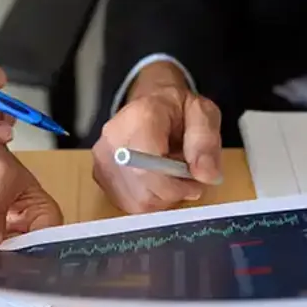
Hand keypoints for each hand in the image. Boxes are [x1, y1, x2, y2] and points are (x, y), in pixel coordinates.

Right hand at [92, 61, 222, 213]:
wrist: (151, 102)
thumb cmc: (177, 109)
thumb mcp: (203, 114)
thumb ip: (206, 143)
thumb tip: (206, 175)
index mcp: (139, 119)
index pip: (147, 170)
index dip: (175, 187)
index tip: (195, 182)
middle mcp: (112, 140)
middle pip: (143, 193)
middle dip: (172, 194)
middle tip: (186, 178)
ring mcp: (102, 160)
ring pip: (136, 203)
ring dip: (161, 198)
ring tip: (170, 175)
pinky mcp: (100, 175)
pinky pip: (128, 204)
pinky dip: (148, 199)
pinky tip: (155, 181)